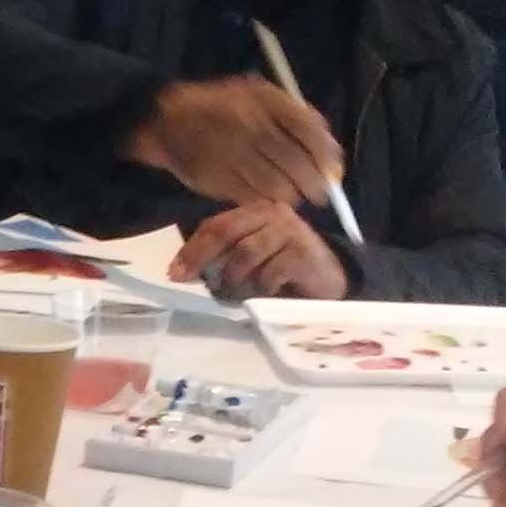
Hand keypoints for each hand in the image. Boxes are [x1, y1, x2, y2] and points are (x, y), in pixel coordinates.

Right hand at [128, 77, 344, 209]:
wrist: (169, 120)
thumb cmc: (223, 108)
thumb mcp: (258, 95)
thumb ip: (293, 114)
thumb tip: (329, 146)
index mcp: (262, 100)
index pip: (306, 130)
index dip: (326, 155)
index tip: (335, 171)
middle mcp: (247, 124)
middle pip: (294, 162)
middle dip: (314, 183)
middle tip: (321, 194)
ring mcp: (229, 152)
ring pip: (275, 185)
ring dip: (291, 195)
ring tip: (294, 196)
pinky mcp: (214, 177)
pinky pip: (251, 197)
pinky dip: (266, 201)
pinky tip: (270, 197)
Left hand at [170, 203, 348, 301]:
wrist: (330, 278)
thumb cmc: (286, 269)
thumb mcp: (253, 257)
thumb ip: (227, 255)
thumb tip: (188, 271)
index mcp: (256, 211)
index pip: (216, 224)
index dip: (192, 248)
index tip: (174, 271)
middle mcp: (273, 214)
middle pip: (226, 232)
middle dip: (201, 258)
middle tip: (187, 280)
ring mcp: (290, 231)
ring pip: (246, 254)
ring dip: (233, 279)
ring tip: (231, 294)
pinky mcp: (303, 254)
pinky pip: (269, 274)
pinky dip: (260, 289)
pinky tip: (265, 295)